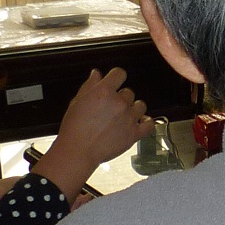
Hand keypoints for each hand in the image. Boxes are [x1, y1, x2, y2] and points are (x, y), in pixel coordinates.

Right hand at [32, 69, 151, 199]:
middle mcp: (119, 103)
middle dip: (120, 98)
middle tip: (111, 108)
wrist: (78, 150)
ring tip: (123, 116)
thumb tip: (97, 74)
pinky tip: (141, 122)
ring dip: (133, 109)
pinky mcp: (134, 134)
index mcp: (104, 92)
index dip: (117, 77)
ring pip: (141, 106)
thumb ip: (89, 85)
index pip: (119, 74)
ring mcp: (129, 118)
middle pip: (129, 92)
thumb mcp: (78, 101)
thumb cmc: (74, 128)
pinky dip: (147, 122)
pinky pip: (149, 124)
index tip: (115, 81)